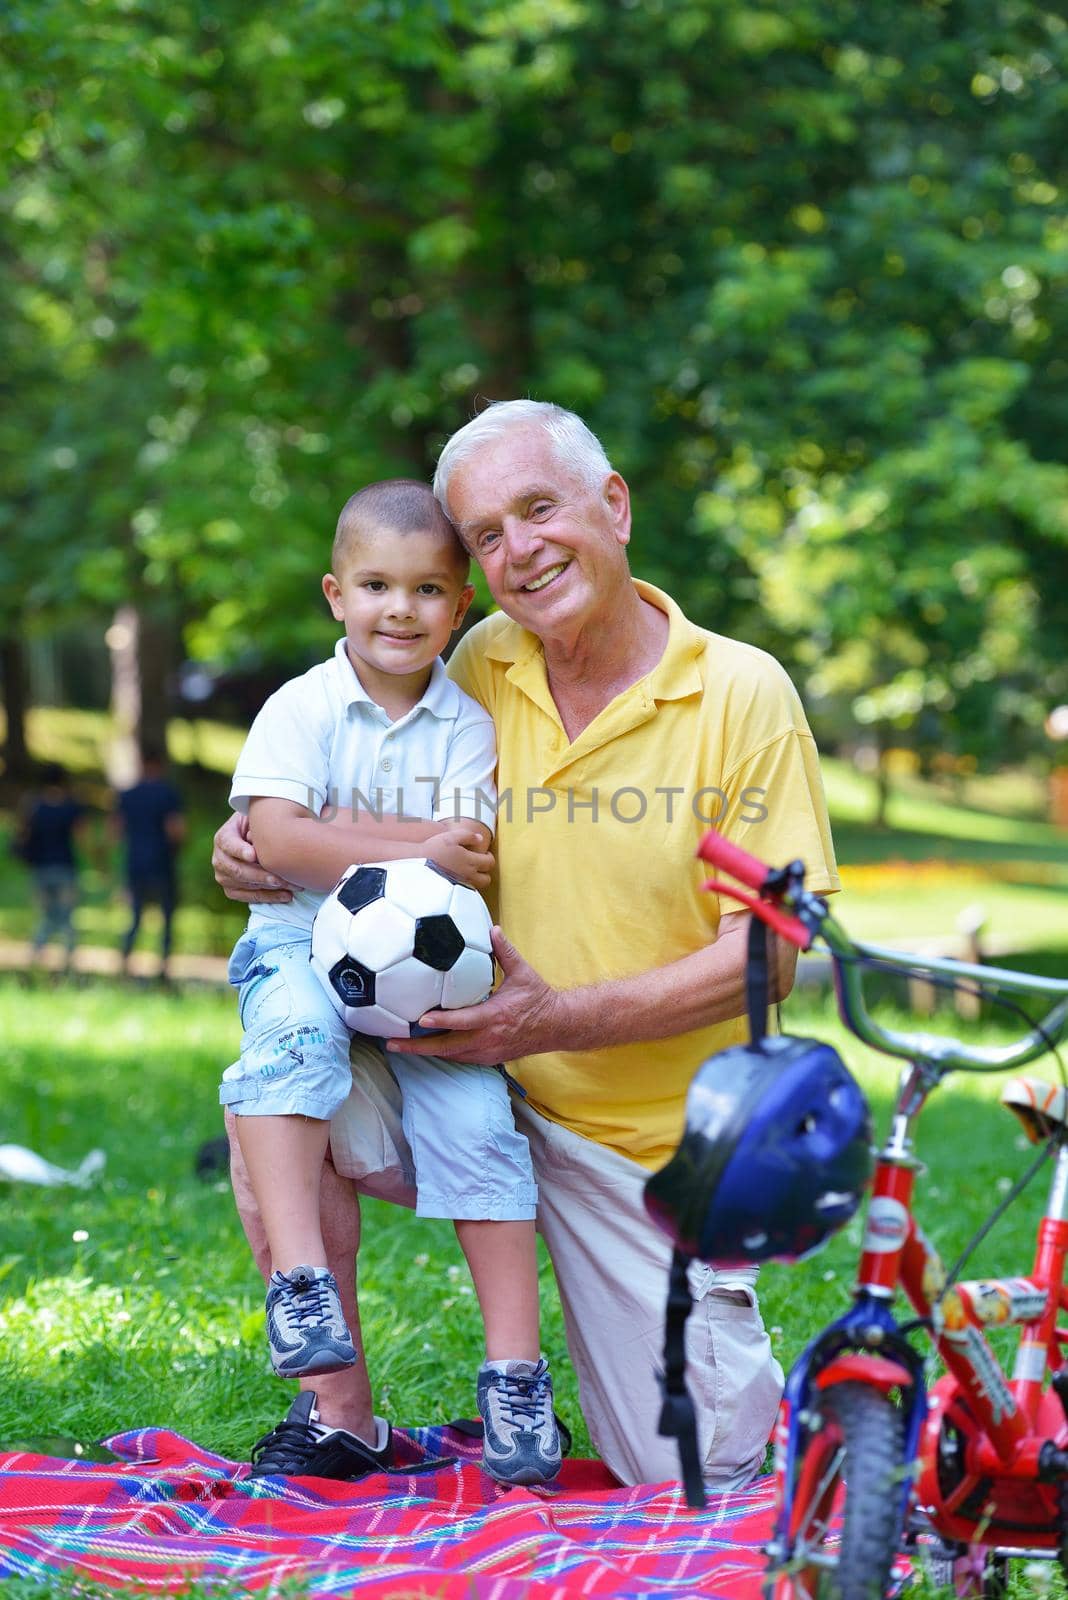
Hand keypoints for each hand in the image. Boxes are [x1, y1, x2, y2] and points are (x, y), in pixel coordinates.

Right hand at [211, 812, 295, 903]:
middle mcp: (219, 859)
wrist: (254, 839)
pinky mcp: (231, 890)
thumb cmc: (260, 826)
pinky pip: (249, 897)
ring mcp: (223, 876)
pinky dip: (269, 897)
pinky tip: (286, 895)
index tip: (253, 855)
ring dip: (270, 888)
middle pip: (237, 870)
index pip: (229, 844)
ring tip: (291, 886)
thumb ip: (259, 826)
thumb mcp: (258, 819)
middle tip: (280, 878)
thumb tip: (258, 837)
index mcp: (223, 838)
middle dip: (261, 875)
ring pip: (245, 885)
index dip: (240, 850)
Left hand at [388, 927, 566, 1063]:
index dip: (441, 1021)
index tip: (420, 1019)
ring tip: (400, 1046)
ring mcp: (488, 1052)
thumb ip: (505, 951)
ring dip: (426, 1052)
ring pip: (451, 1055)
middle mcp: (489, 1038)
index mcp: (495, 1016)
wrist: (557, 1026)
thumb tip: (492, 928)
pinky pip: (460, 1058)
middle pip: (448, 1047)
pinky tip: (425, 1048)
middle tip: (392, 1042)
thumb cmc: (538, 998)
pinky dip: (442, 1054)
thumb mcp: (523, 972)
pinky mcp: (489, 1058)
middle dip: (418, 1047)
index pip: (463, 1021)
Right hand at [424, 826, 494, 891]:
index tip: (484, 854)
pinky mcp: (452, 891)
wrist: (416, 864)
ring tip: (470, 871)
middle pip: (487, 879)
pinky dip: (467, 885)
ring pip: (477, 887)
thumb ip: (467, 836)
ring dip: (477, 879)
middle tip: (479, 864)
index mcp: (469, 861)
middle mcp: (468, 875)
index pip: (490, 863)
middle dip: (486, 871)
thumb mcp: (450, 837)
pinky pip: (466, 891)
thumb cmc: (433, 850)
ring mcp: (460, 884)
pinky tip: (459, 878)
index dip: (489, 857)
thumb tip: (480, 838)